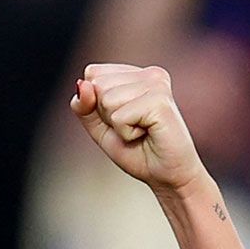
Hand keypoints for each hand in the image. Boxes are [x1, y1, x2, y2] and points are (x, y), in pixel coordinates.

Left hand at [70, 63, 207, 192]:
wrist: (166, 175)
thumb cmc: (136, 150)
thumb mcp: (99, 127)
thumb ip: (84, 105)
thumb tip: (83, 84)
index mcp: (136, 73)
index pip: (92, 74)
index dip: (95, 103)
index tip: (122, 118)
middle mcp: (149, 74)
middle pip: (97, 84)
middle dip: (106, 114)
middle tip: (132, 127)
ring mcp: (157, 85)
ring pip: (106, 99)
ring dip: (117, 125)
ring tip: (140, 131)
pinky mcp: (160, 101)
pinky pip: (119, 117)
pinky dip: (126, 133)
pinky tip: (146, 134)